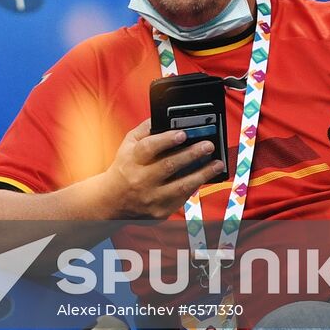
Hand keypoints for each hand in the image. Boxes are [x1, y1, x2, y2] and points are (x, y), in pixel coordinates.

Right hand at [102, 120, 226, 219]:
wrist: (112, 201)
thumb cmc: (125, 167)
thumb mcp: (128, 145)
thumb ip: (145, 130)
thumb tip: (164, 117)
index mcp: (131, 160)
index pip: (148, 148)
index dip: (166, 140)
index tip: (183, 133)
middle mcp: (140, 179)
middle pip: (168, 166)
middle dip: (192, 154)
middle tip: (208, 145)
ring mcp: (150, 197)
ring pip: (181, 185)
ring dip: (202, 174)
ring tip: (217, 164)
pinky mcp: (160, 212)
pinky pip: (182, 198)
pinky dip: (195, 186)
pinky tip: (205, 177)